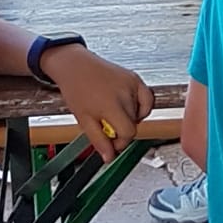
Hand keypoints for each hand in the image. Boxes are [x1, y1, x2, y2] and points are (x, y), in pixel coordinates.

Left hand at [40, 45, 154, 163]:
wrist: (75, 66)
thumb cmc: (76, 89)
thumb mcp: (83, 119)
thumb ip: (98, 140)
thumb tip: (109, 157)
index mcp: (111, 105)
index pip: (128, 132)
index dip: (121, 142)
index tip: (113, 143)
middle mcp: (125, 94)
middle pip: (134, 124)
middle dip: (122, 130)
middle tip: (108, 126)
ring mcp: (132, 84)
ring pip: (140, 113)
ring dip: (130, 118)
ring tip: (115, 113)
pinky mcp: (135, 78)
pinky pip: (147, 98)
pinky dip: (142, 106)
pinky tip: (130, 107)